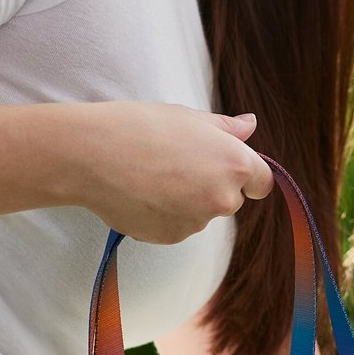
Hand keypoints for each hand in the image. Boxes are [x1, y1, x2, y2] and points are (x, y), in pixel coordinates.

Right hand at [60, 101, 273, 242]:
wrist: (90, 154)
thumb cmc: (140, 126)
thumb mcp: (188, 117)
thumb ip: (226, 128)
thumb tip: (250, 125)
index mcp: (235, 165)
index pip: (262, 183)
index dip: (248, 177)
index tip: (228, 169)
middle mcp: (224, 199)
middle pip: (230, 199)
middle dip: (211, 185)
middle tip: (175, 163)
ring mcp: (198, 222)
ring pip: (201, 213)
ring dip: (186, 201)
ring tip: (151, 175)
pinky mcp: (173, 237)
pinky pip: (177, 226)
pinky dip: (164, 214)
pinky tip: (140, 193)